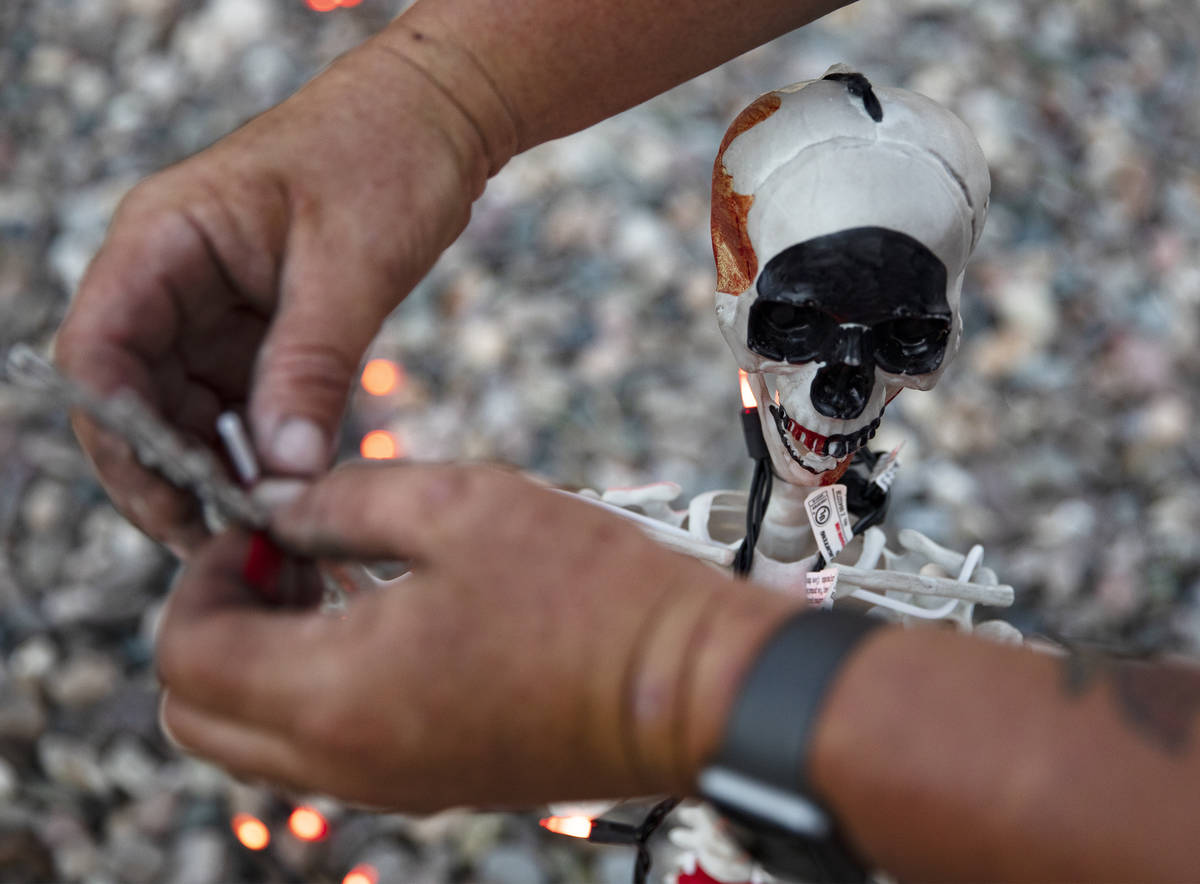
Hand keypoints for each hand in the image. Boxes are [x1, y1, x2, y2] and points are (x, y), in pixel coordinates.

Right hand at [54, 28, 500, 552]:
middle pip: (133, 398)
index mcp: (163, 241)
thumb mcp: (350, 266)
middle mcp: (171, 279)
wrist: (435, 115)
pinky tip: (291, 491)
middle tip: (229, 543)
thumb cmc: (386, 155)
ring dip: (219, 470)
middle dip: (171, 473)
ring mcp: (211, 307)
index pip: (98, 354)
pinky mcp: (257, 328)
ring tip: (266, 533)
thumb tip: (282, 472)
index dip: (122, 439)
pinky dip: (261, 448)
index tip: (178, 503)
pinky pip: (240, 403)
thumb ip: (310, 366)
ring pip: (187, 411)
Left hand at [156, 463, 801, 809]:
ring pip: (251, 743)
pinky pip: (318, 752)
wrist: (690, 687)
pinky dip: (309, 690)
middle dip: (212, 625)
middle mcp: (345, 761)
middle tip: (280, 557)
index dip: (202, 573)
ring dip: (257, 660)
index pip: (186, 653)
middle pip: (196, 717)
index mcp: (336, 694)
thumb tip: (277, 505)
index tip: (260, 524)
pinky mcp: (427, 784)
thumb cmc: (590, 594)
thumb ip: (342, 499)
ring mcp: (386, 784)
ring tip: (330, 581)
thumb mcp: (458, 507)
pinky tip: (378, 619)